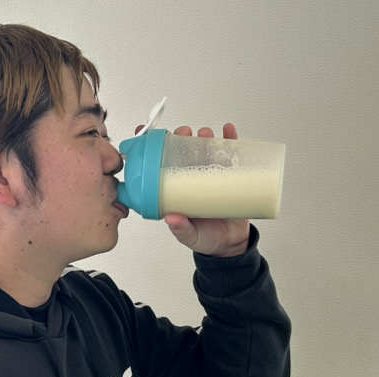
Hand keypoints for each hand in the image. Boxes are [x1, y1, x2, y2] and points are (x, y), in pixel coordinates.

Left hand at [136, 123, 251, 257]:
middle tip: (184, 133)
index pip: (160, 167)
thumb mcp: (190, 236)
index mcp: (176, 191)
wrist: (231, 243)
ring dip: (204, 137)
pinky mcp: (230, 175)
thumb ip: (181, 229)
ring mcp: (210, 175)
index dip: (152, 150)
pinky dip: (230, 139)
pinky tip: (228, 131)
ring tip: (205, 134)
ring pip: (205, 149)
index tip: (147, 135)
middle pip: (183, 151)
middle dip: (181, 137)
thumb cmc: (206, 238)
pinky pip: (230, 153)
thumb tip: (172, 218)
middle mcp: (191, 179)